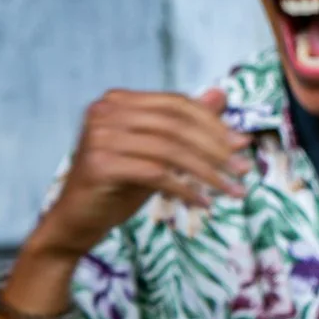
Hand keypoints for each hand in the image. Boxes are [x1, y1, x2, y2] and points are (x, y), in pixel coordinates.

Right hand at [33, 88, 249, 256]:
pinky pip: (156, 173)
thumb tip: (222, 95)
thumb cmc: (116, 187)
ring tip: (232, 190)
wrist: (75, 223)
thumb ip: (185, 124)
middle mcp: (104, 112)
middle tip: (243, 169)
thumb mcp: (156, 152)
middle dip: (216, 148)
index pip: (176, 104)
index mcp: (117, 101)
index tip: (241, 146)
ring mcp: (99, 137)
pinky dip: (185, 188)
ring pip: (170, 149)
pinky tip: (202, 203)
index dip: (213, 124)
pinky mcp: (100, 165)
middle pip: (176, 124)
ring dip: (208, 172)